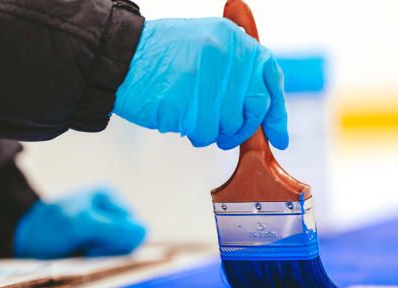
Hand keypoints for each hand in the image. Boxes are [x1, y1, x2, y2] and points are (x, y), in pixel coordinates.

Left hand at [13, 188, 145, 258]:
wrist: (18, 241)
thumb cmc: (48, 228)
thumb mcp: (80, 225)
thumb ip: (114, 228)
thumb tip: (144, 231)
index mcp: (110, 196)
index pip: (135, 226)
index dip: (116, 240)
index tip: (90, 242)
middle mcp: (112, 210)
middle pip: (131, 239)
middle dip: (109, 248)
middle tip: (83, 247)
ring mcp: (105, 228)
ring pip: (122, 251)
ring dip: (101, 256)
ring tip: (79, 252)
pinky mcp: (98, 243)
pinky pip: (112, 258)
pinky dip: (97, 262)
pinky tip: (81, 257)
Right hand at [113, 18, 287, 149]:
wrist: (118, 56)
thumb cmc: (159, 56)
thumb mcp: (206, 43)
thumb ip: (235, 67)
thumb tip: (260, 103)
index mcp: (233, 40)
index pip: (270, 79)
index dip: (277, 112)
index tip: (279, 136)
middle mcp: (226, 56)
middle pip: (253, 108)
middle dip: (241, 128)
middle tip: (226, 136)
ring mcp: (207, 80)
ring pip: (227, 125)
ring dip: (210, 130)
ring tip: (189, 115)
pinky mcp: (188, 104)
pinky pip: (204, 133)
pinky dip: (192, 132)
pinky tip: (178, 117)